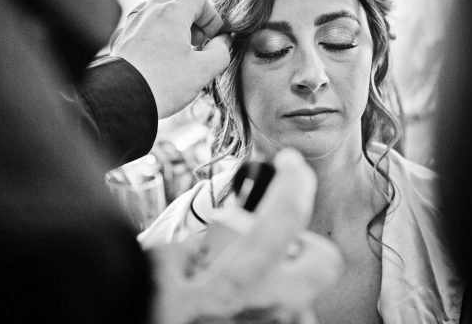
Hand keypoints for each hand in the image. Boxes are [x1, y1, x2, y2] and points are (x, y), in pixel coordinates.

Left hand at [111, 0, 230, 118]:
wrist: (122, 100)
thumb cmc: (164, 84)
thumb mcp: (203, 70)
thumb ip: (221, 51)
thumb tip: (223, 41)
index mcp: (171, 14)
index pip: (198, 1)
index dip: (212, 18)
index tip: (214, 38)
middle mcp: (148, 13)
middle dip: (188, 12)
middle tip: (195, 37)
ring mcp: (131, 25)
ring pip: (152, 8)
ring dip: (169, 21)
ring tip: (176, 46)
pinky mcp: (120, 40)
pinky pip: (138, 25)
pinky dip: (151, 32)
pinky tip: (156, 53)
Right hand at [147, 148, 342, 323]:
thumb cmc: (148, 310)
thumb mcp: (157, 266)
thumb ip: (195, 242)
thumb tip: (221, 231)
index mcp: (233, 282)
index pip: (285, 217)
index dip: (293, 179)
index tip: (288, 163)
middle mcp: (266, 312)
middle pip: (323, 262)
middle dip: (305, 244)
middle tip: (272, 242)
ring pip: (305, 295)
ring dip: (282, 283)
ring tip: (240, 288)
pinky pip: (289, 321)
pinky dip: (273, 309)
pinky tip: (240, 311)